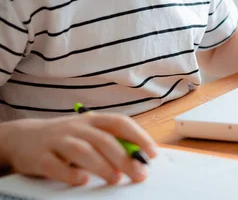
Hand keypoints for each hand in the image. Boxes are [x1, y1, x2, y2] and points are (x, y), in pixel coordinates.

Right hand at [0, 113, 157, 185]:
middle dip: (124, 157)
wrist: (22, 138)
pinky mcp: (40, 157)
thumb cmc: (66, 137)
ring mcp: (57, 141)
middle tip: (138, 173)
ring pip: (81, 151)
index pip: (120, 123)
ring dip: (102, 165)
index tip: (152, 153)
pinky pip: (55, 165)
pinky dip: (70, 173)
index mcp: (93, 121)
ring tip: (116, 178)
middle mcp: (76, 128)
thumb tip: (140, 157)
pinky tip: (83, 180)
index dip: (139, 137)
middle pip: (104, 140)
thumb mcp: (89, 134)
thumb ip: (112, 142)